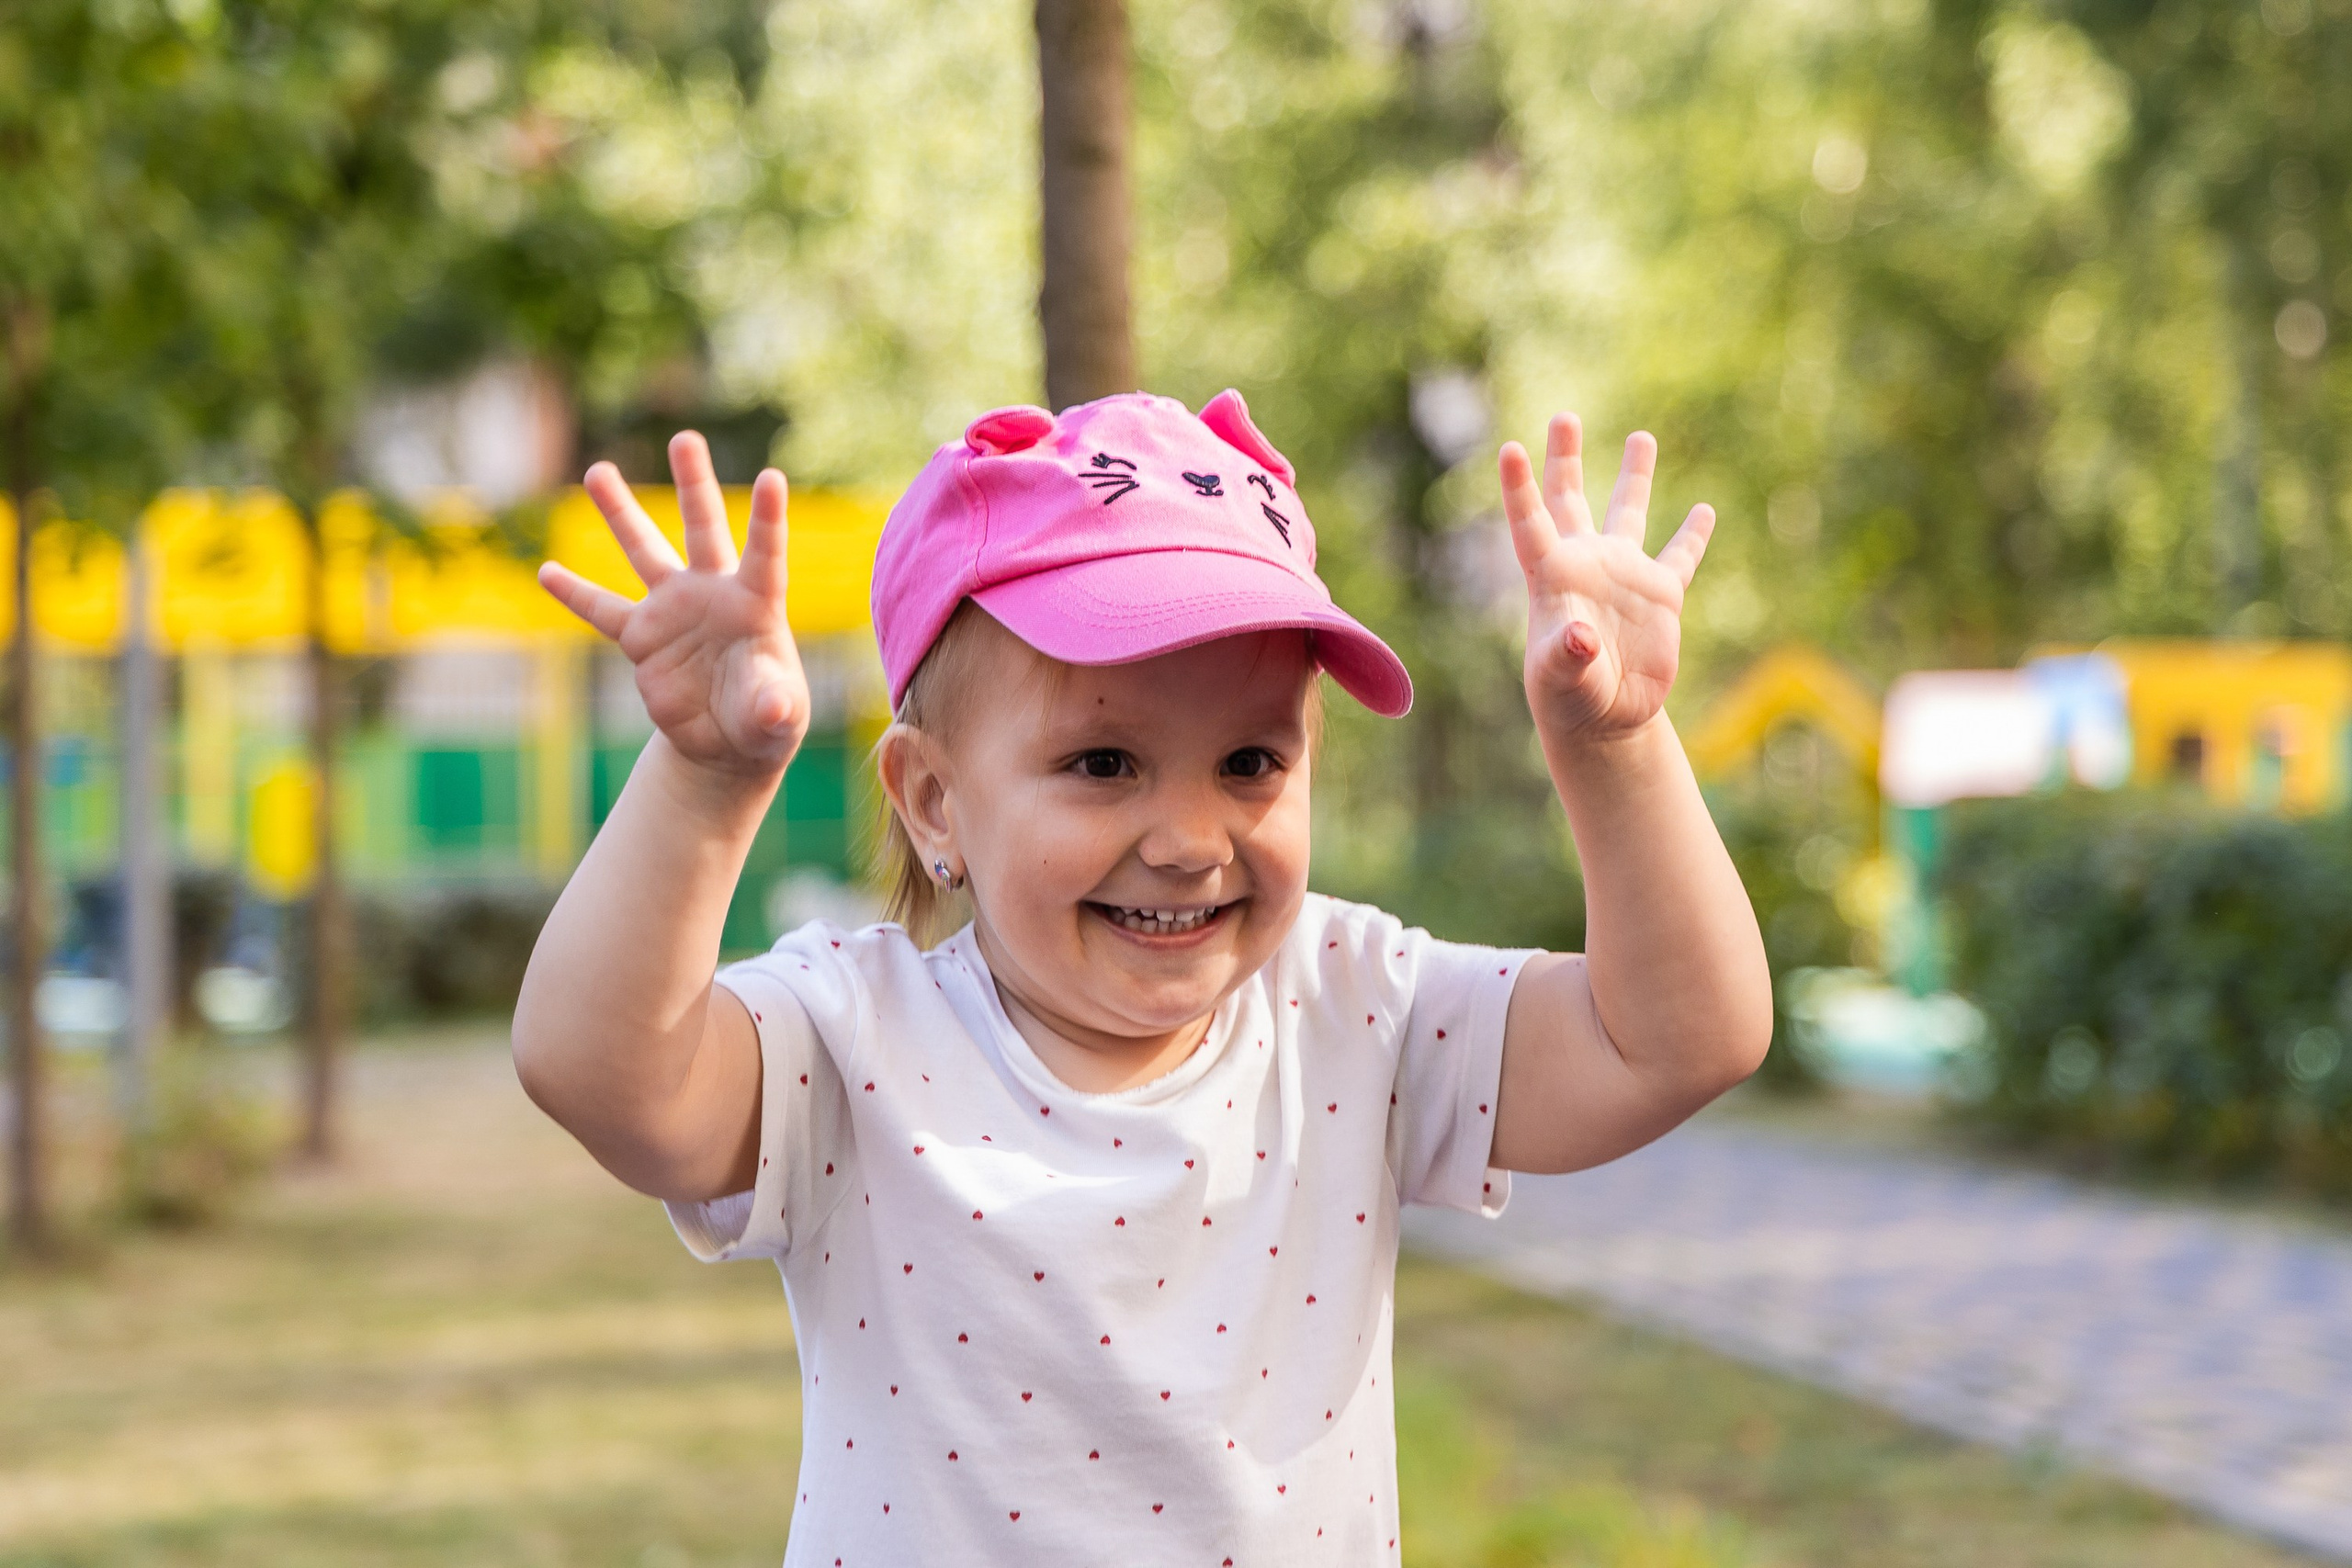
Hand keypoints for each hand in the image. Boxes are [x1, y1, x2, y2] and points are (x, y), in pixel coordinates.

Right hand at [538, 432, 809, 781]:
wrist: (726, 740)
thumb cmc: (765, 720)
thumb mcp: (778, 719)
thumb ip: (775, 706)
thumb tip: (773, 709)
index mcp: (756, 604)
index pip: (764, 554)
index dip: (767, 519)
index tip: (772, 476)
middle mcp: (712, 593)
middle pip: (703, 528)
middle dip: (693, 484)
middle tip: (685, 438)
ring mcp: (673, 610)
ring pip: (644, 551)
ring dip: (621, 513)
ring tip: (598, 471)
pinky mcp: (641, 637)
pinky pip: (602, 611)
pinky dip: (574, 593)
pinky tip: (547, 571)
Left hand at [1499, 414, 1714, 745]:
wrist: (1604, 719)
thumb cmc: (1569, 698)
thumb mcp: (1562, 680)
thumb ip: (1568, 656)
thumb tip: (1583, 637)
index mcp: (1554, 578)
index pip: (1532, 523)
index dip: (1520, 488)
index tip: (1509, 448)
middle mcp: (1586, 564)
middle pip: (1571, 499)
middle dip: (1566, 457)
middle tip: (1564, 415)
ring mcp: (1624, 576)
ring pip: (1629, 513)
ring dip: (1635, 476)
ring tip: (1640, 437)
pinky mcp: (1661, 597)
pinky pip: (1680, 557)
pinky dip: (1693, 535)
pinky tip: (1704, 511)